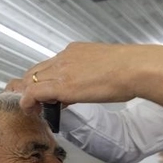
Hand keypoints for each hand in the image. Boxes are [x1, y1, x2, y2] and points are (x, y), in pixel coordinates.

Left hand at [16, 42, 162, 113]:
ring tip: (33, 109)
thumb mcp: (104, 66)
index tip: (46, 94)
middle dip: (30, 87)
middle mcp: (65, 57)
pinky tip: (30, 110)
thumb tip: (84, 86)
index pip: (49, 65)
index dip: (42, 80)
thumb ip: (88, 73)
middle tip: (35, 103)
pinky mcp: (62, 85)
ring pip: (31, 80)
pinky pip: (34, 92)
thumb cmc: (129, 69)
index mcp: (75, 51)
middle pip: (35, 71)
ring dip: (28, 95)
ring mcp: (62, 70)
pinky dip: (27, 101)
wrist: (135, 68)